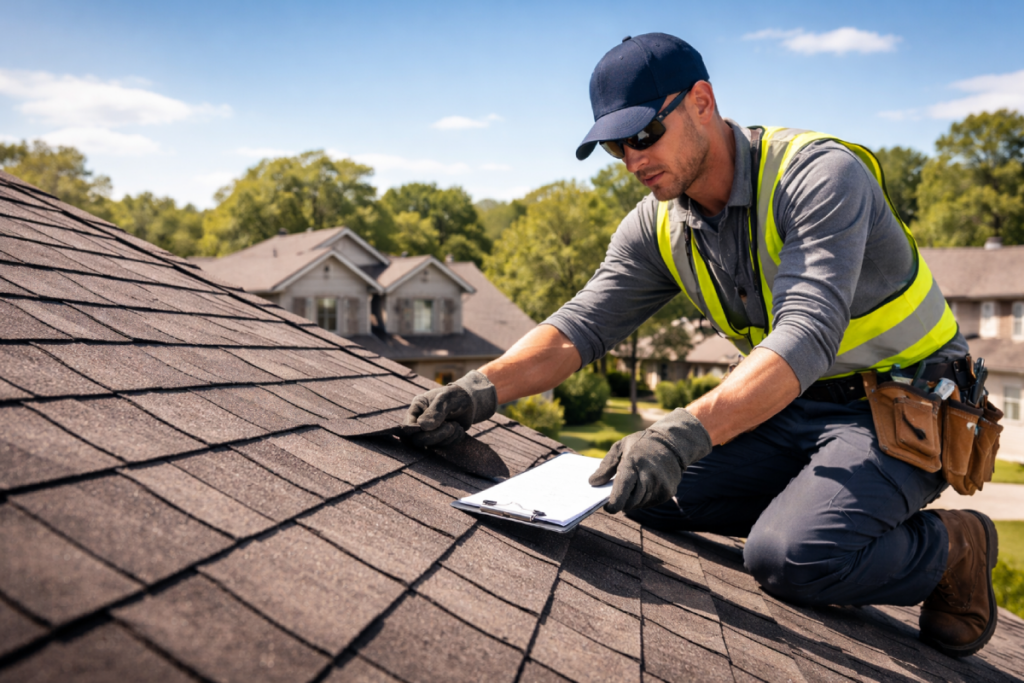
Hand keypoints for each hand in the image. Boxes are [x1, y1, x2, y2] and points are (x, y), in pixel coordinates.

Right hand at [401, 370, 496, 447]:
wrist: (471, 402)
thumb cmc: (456, 396)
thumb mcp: (446, 399)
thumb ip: (435, 412)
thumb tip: (422, 427)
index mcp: (417, 408)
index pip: (407, 425)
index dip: (414, 431)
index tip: (426, 428)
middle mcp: (420, 421)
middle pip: (417, 440)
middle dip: (435, 436)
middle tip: (450, 426)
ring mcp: (429, 432)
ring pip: (431, 445)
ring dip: (447, 437)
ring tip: (456, 425)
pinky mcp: (440, 439)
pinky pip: (443, 447)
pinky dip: (453, 439)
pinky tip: (458, 429)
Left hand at [589, 408, 711, 513]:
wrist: (672, 443)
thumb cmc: (641, 444)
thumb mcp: (620, 446)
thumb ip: (606, 465)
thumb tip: (593, 482)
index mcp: (634, 462)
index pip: (623, 487)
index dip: (614, 501)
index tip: (608, 507)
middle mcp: (649, 476)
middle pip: (630, 501)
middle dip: (621, 501)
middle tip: (615, 496)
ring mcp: (660, 485)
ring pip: (639, 504)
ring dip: (631, 500)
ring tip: (631, 485)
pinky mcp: (667, 493)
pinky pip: (648, 503)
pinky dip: (642, 499)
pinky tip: (643, 486)